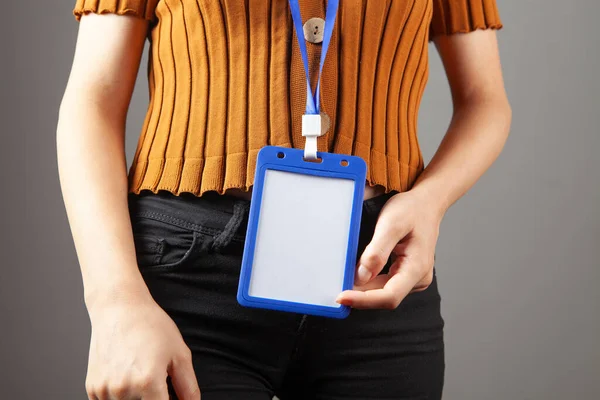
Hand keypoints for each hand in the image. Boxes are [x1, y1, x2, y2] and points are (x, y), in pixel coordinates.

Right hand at [85, 295, 200, 399]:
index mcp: (148, 382)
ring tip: (141, 373)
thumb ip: (188, 387)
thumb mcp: (179, 353)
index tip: (168, 396)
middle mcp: (123, 389)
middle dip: (153, 398)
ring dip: (136, 398)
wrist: (119, 308)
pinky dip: (120, 396)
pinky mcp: (93, 388)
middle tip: (157, 378)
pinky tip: (126, 375)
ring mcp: (105, 390)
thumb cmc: (150, 325)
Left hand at [336, 189, 443, 308]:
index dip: (364, 300)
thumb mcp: (391, 224)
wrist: (426, 203)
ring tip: (344, 283)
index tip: (342, 297)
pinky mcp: (406, 273)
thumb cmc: (412, 210)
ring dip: (364, 291)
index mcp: (417, 267)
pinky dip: (370, 283)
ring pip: (384, 292)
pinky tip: (357, 276)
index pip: (389, 296)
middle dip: (360, 296)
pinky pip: (386, 284)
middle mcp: (418, 277)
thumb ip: (377, 252)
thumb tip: (361, 276)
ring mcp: (414, 277)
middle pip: (386, 297)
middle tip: (337, 290)